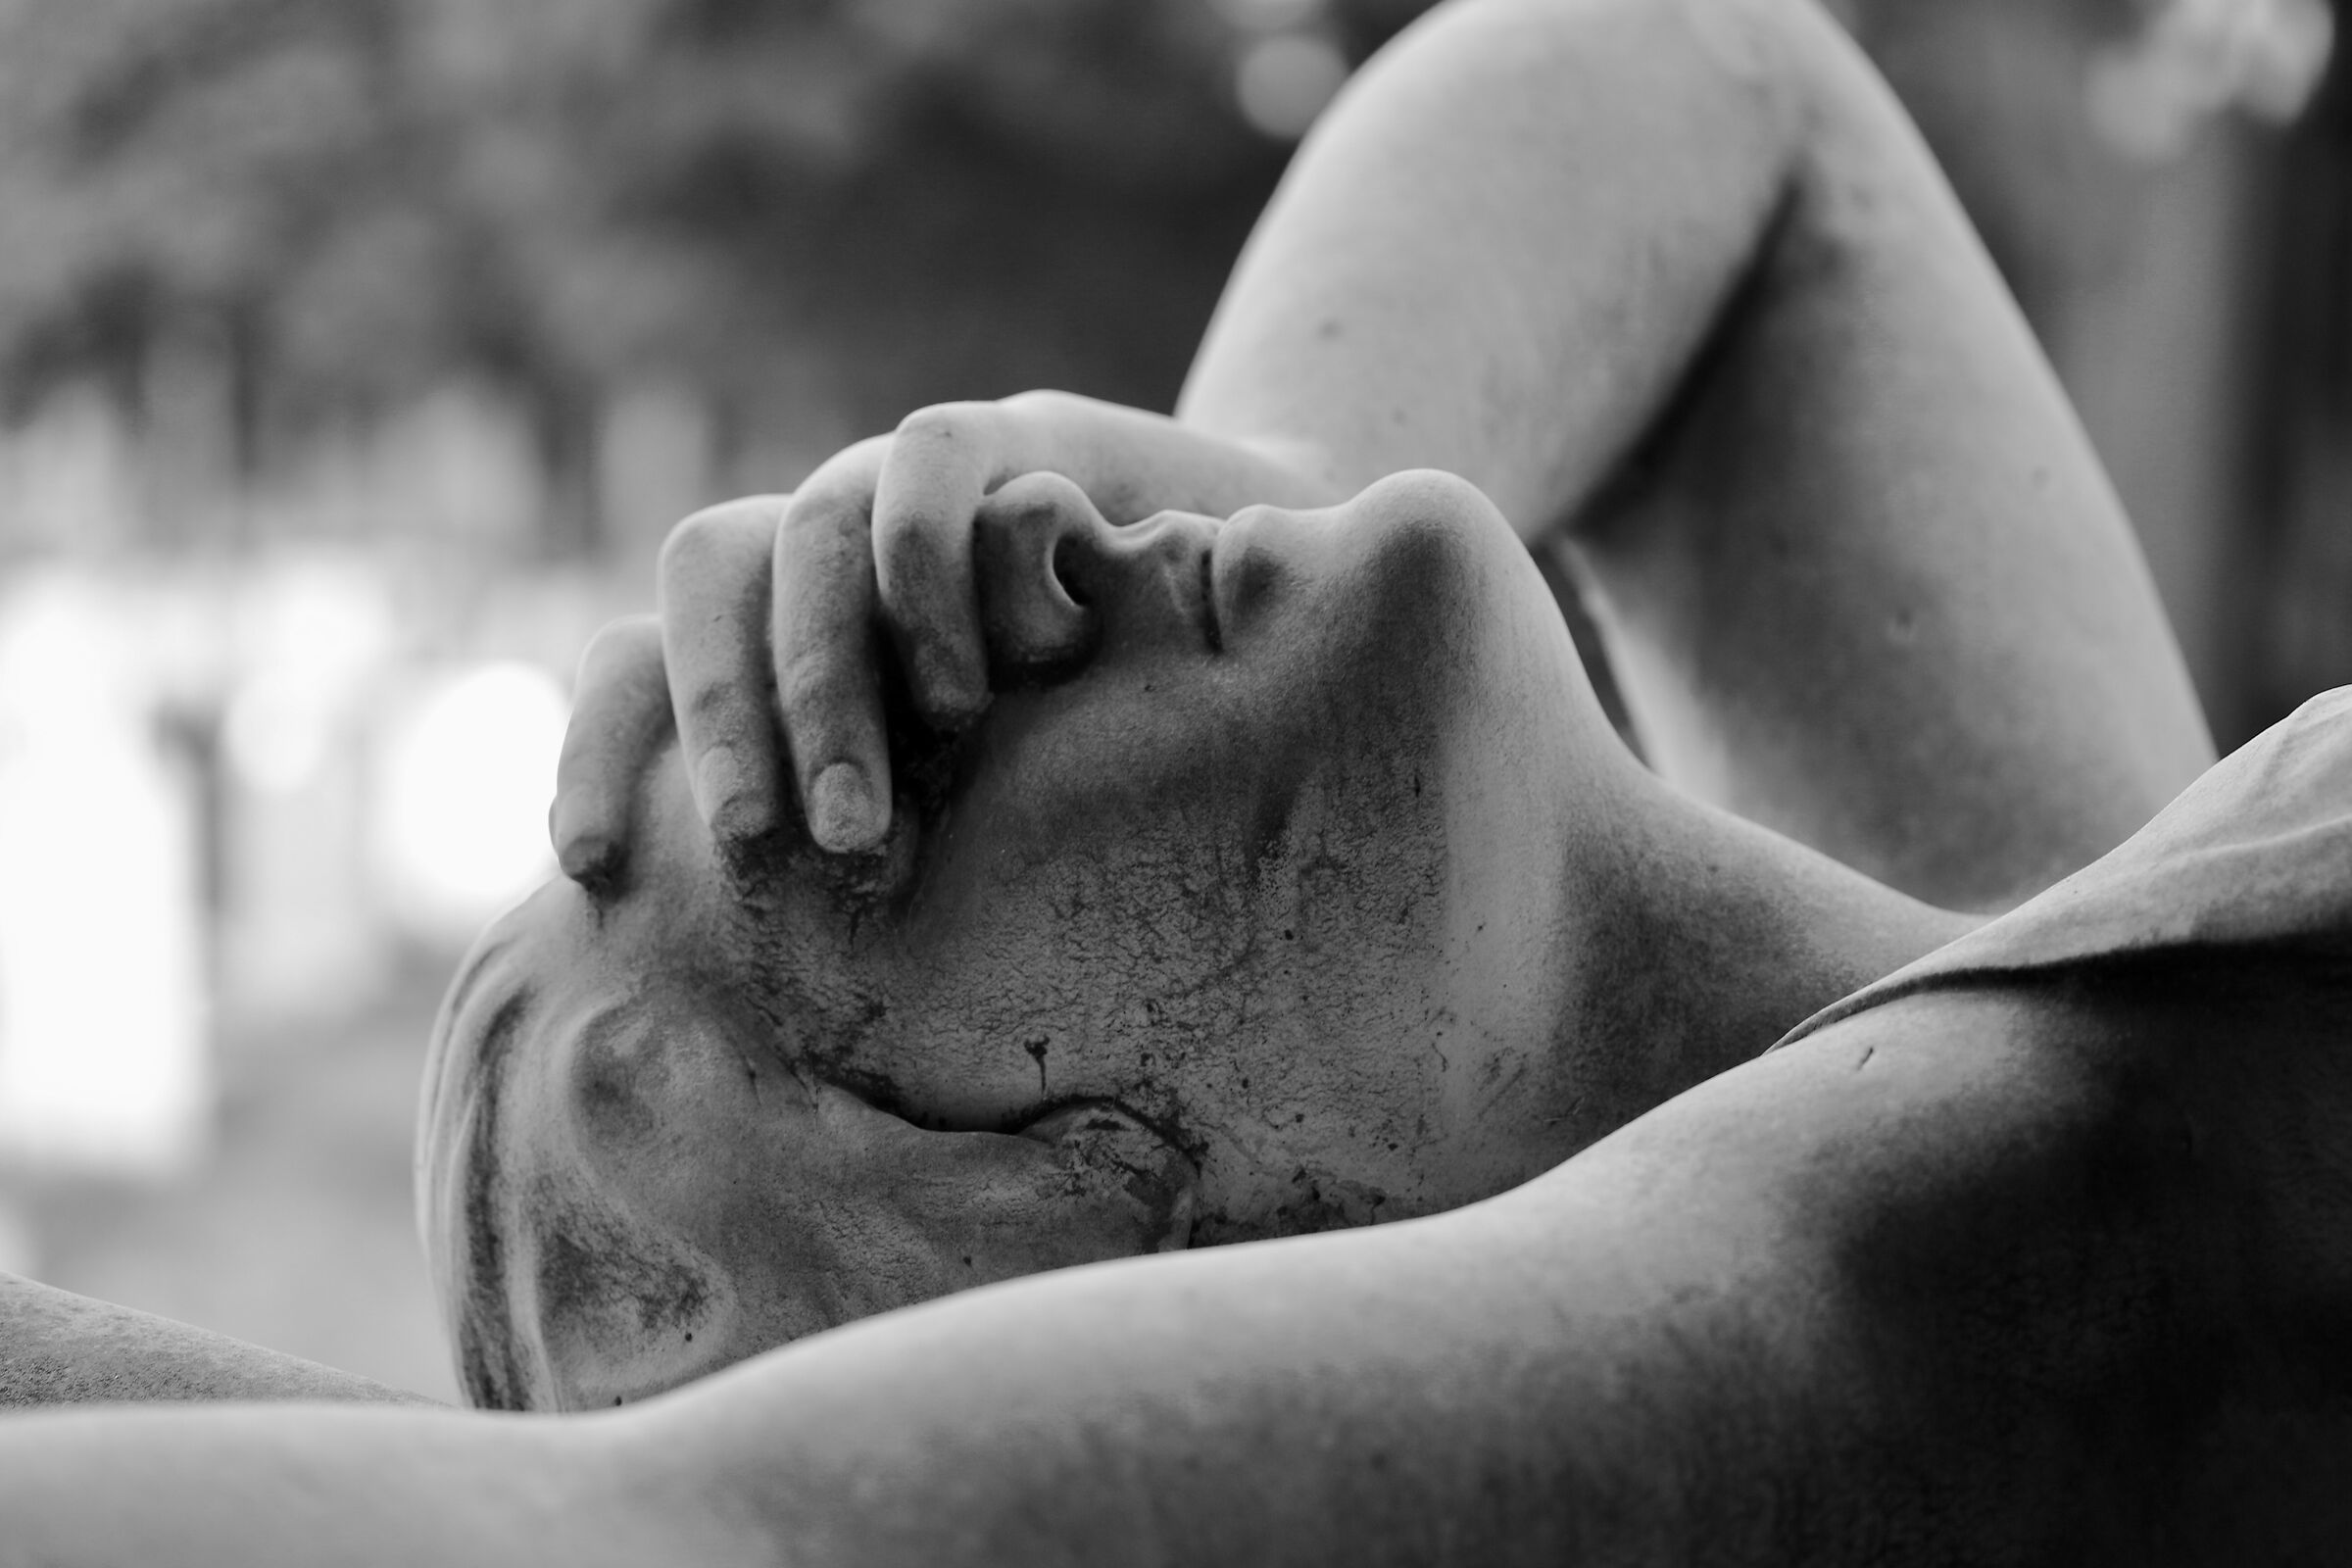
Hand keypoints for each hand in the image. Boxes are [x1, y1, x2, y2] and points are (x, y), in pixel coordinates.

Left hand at [550, 392, 1335, 881]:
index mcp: (778, 628)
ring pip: (803, 534)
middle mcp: (822, 546)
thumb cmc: (1094, 736)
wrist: (1243, 589)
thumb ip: (883, 864)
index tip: (587, 869)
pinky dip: (930, 575)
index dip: (595, 751)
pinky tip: (986, 683)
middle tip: (760, 850)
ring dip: (822, 680)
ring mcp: (904, 482)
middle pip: (706, 581)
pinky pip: (926, 469)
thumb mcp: (975, 813)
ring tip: (867, 822)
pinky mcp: (1006, 437)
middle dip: (719, 723)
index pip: (638, 658)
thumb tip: (783, 1022)